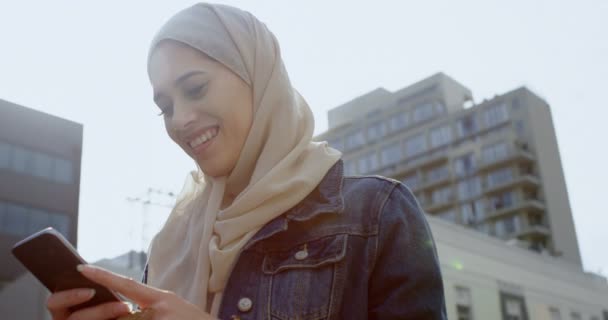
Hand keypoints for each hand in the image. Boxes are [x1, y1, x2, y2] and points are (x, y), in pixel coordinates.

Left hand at [47, 264, 215, 319]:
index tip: (82, 269)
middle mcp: (159, 310)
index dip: (103, 277)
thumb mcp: (173, 307)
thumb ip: (149, 306)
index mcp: (161, 298)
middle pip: (122, 315)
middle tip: (127, 312)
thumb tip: (124, 308)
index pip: (127, 285)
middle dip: (113, 317)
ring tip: (157, 315)